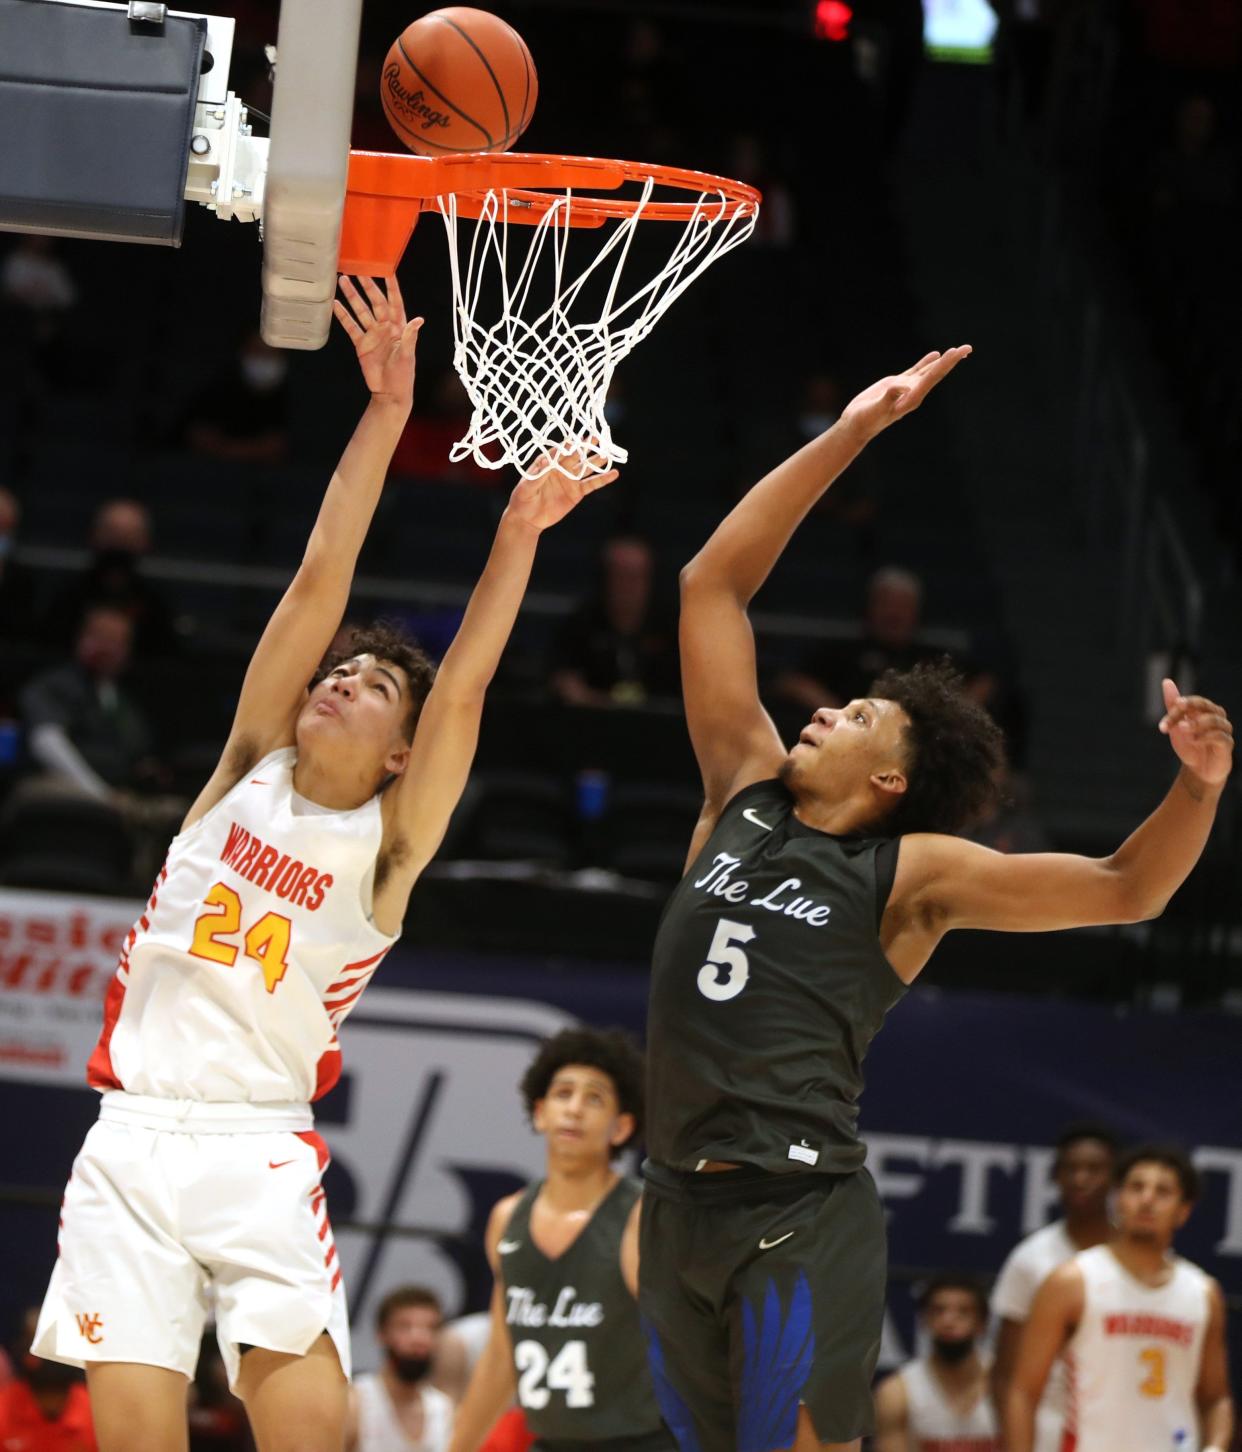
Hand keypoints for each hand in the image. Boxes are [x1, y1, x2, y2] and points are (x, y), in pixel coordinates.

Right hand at [333, 274, 422, 405]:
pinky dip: (343, 316)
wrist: (389, 394)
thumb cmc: (403, 376)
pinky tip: (335, 304)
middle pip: (375, 302)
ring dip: (352, 296)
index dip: (391, 287)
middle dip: (367, 286)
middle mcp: (385, 327)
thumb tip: (418, 320)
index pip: (395, 302)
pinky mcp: (362, 344)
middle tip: (358, 270)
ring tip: (343, 280)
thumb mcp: (407, 356)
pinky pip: (351, 326)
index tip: (386, 270)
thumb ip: (410, 337)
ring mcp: (373, 334)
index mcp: (399, 327)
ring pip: (361, 310)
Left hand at [505, 444, 618, 531]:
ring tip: (608, 454)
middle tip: (597, 438)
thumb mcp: (526, 487)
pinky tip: (614, 473)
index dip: (568, 446)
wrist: (527, 518)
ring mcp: (570, 480)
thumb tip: (546, 461)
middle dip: (586, 448)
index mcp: (547, 463)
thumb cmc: (522, 499)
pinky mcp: (576, 492)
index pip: (559, 452)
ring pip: (586, 468)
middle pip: (576, 456)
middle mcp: (560, 468)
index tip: (577, 440)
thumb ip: (537, 475)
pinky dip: (603, 479)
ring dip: (597, 461)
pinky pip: (592, 484)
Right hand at [840, 346, 971, 441]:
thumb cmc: (866, 420)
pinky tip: (935, 355)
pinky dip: (926, 362)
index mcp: (912, 398)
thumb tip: (904, 386)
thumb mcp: (876, 409)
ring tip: (957, 351)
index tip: (956, 352)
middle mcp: (913, 393)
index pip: (932, 377)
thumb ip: (889, 397)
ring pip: (929, 371)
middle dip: (952, 360)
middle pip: (936, 373)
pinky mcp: (896, 385)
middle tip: (968, 347)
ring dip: (943, 361)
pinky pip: (916, 370)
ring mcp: (906, 388)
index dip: (945, 364)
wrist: (856, 425)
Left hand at [1159, 678, 1233, 787]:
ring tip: (1183, 730)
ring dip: (1197, 724)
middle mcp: (1216, 717)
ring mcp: (1224, 730)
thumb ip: (1173, 705)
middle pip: (1205, 706)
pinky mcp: (1227, 745)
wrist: (1197, 770)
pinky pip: (1221, 737)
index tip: (1162, 725)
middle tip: (1176, 715)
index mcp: (1204, 710)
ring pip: (1215, 720)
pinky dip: (1206, 737)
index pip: (1192, 702)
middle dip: (1189, 709)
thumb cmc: (1189, 745)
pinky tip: (1195, 741)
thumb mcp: (1176, 725)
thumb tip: (1166, 681)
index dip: (1178, 709)